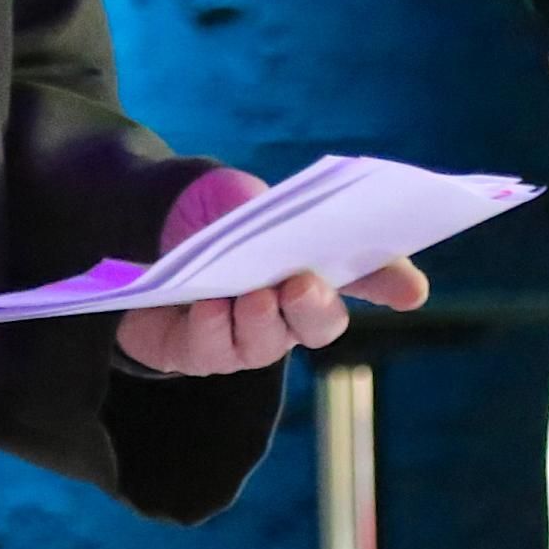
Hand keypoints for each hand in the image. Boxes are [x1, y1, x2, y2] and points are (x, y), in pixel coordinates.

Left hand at [115, 166, 428, 376]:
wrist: (136, 234)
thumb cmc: (205, 218)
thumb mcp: (234, 196)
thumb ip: (263, 206)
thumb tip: (288, 222)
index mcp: (313, 263)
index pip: (365, 274)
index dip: (391, 280)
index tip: (412, 290)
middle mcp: (287, 309)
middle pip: (320, 323)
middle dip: (315, 307)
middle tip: (301, 285)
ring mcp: (245, 336)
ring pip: (269, 344)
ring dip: (262, 321)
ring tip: (251, 297)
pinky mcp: (200, 352)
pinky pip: (215, 351)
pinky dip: (212, 329)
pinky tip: (205, 307)